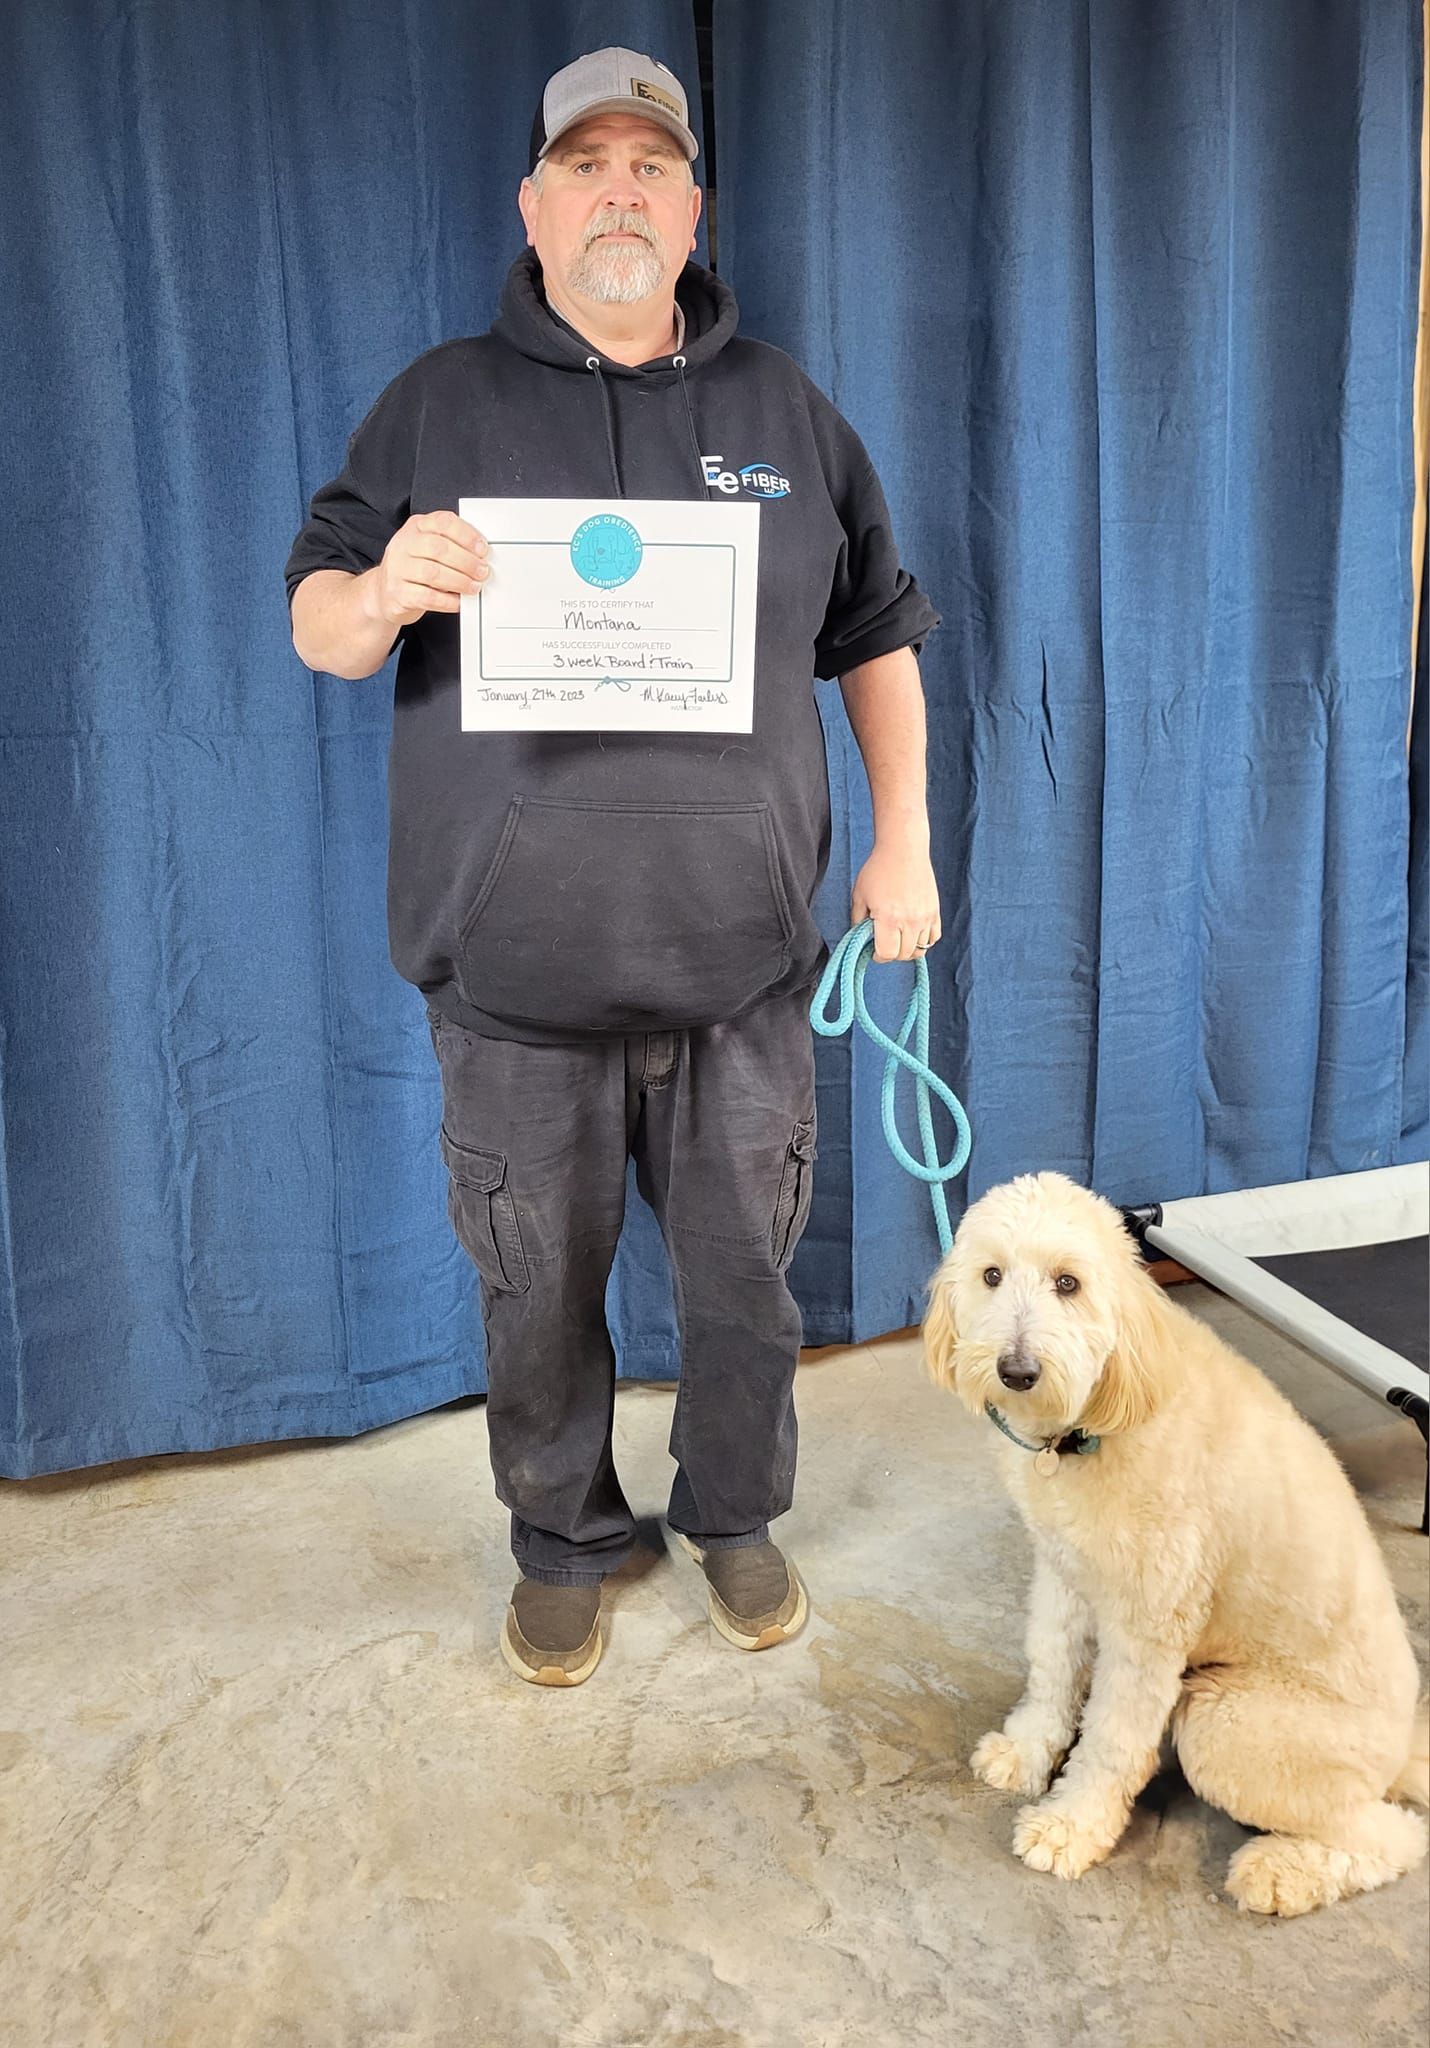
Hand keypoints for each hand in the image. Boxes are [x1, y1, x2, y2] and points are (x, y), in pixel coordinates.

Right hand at [366, 511, 487, 627]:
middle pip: (439, 548)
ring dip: (460, 581)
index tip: (482, 549)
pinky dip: (448, 601)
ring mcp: (397, 569)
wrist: (383, 592)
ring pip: (433, 573)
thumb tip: (480, 555)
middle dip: (466, 561)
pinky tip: (458, 602)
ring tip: (474, 587)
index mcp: (416, 527)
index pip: (443, 522)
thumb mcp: (427, 547)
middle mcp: (404, 544)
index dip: (466, 535)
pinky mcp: (397, 594)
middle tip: (482, 572)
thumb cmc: (413, 568)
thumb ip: (451, 544)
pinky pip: (427, 597)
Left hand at [851, 839, 940, 962]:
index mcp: (889, 918)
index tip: (873, 950)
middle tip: (884, 943)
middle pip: (903, 955)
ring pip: (920, 950)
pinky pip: (933, 938)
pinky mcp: (935, 912)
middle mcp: (910, 921)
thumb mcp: (859, 895)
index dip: (878, 956)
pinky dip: (923, 941)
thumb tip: (860, 938)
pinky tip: (912, 933)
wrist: (903, 849)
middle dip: (891, 953)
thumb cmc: (878, 869)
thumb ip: (857, 921)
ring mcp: (925, 917)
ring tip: (898, 938)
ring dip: (907, 949)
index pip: (887, 954)